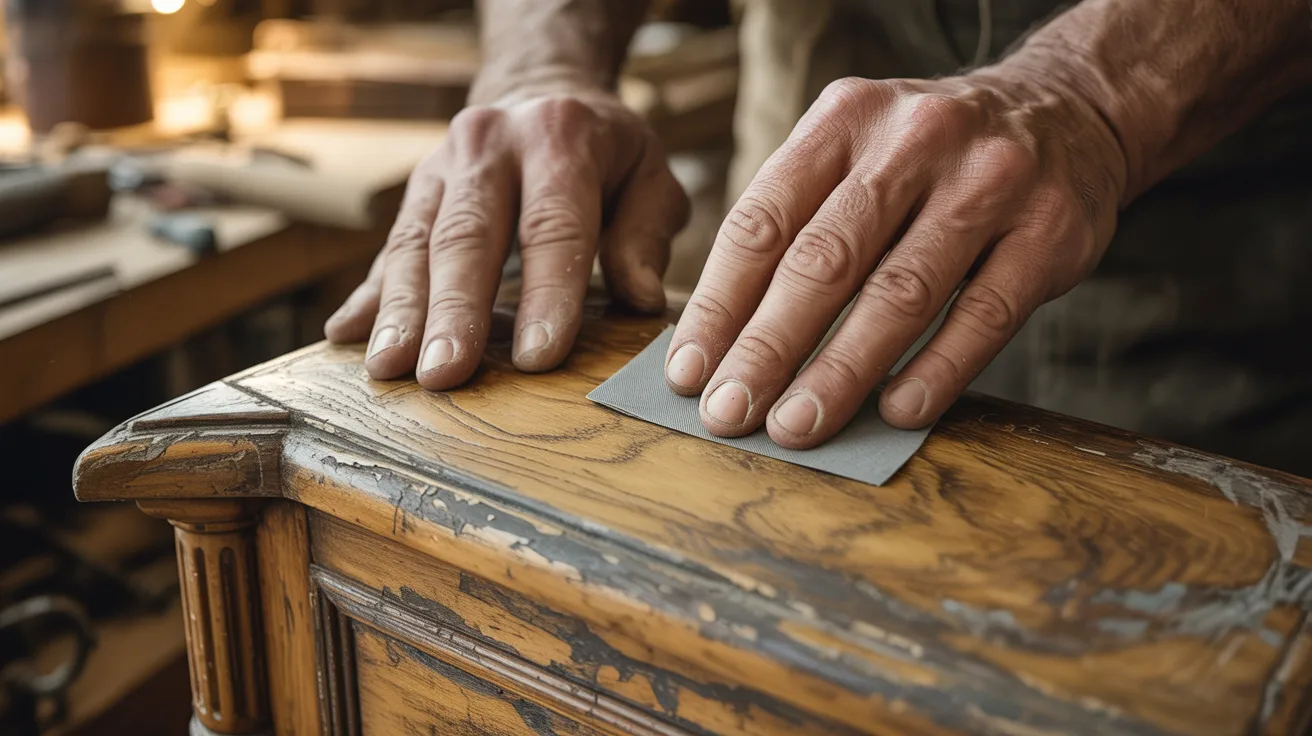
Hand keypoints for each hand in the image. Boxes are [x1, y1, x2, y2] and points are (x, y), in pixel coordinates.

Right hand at [326, 88, 687, 387]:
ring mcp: (441, 167)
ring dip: (400, 310)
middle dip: (453, 311)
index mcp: (558, 138)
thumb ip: (646, 236)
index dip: (547, 293)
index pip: (552, 224)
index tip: (540, 358)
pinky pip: (387, 248)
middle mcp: (489, 145)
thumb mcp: (649, 176)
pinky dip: (367, 295)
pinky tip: (345, 336)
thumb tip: (642, 301)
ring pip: (414, 243)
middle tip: (444, 375)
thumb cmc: (605, 152)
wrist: (539, 89)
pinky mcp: (414, 194)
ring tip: (390, 368)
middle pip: (467, 236)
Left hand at [665, 73, 1126, 446]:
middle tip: (730, 413)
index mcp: (844, 121)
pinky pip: (983, 314)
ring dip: (839, 372)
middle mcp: (914, 140)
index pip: (763, 221)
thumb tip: (724, 340)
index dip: (719, 303)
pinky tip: (896, 411)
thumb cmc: (929, 159)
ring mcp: (988, 182)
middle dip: (766, 348)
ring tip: (796, 427)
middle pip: (823, 260)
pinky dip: (936, 369)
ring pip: (899, 293)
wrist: (1069, 111)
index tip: (689, 372)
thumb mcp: (856, 151)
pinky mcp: (1050, 231)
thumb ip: (797, 224)